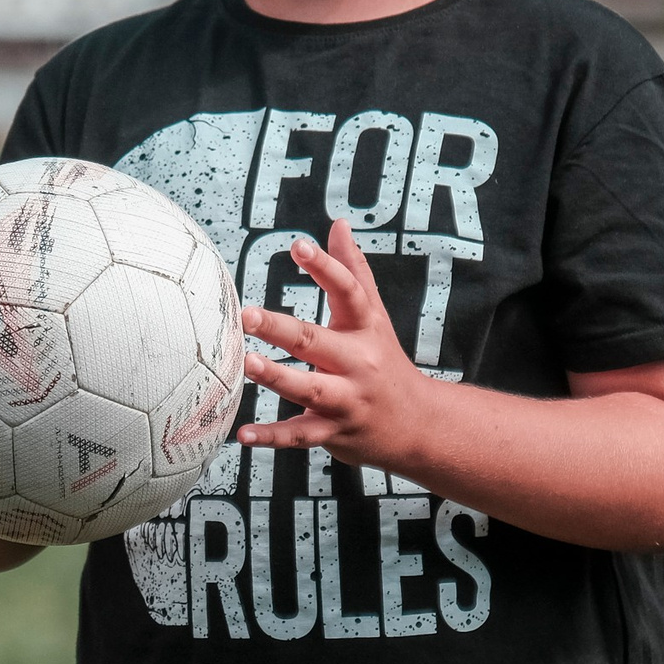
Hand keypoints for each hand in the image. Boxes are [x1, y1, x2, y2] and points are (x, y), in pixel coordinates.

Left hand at [235, 219, 434, 472]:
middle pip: (318, 342)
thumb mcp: (375, 316)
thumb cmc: (386, 362)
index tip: (299, 245)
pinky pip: (300, 435)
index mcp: (365, 329)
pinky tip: (243, 434)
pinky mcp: (334, 432)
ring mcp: (347, 399)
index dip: (326, 267)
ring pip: (309, 389)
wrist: (420, 424)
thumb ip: (354, 270)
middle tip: (247, 315)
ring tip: (247, 364)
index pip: (349, 291)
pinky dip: (272, 437)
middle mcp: (358, 362)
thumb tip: (338, 225)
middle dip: (281, 329)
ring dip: (277, 378)